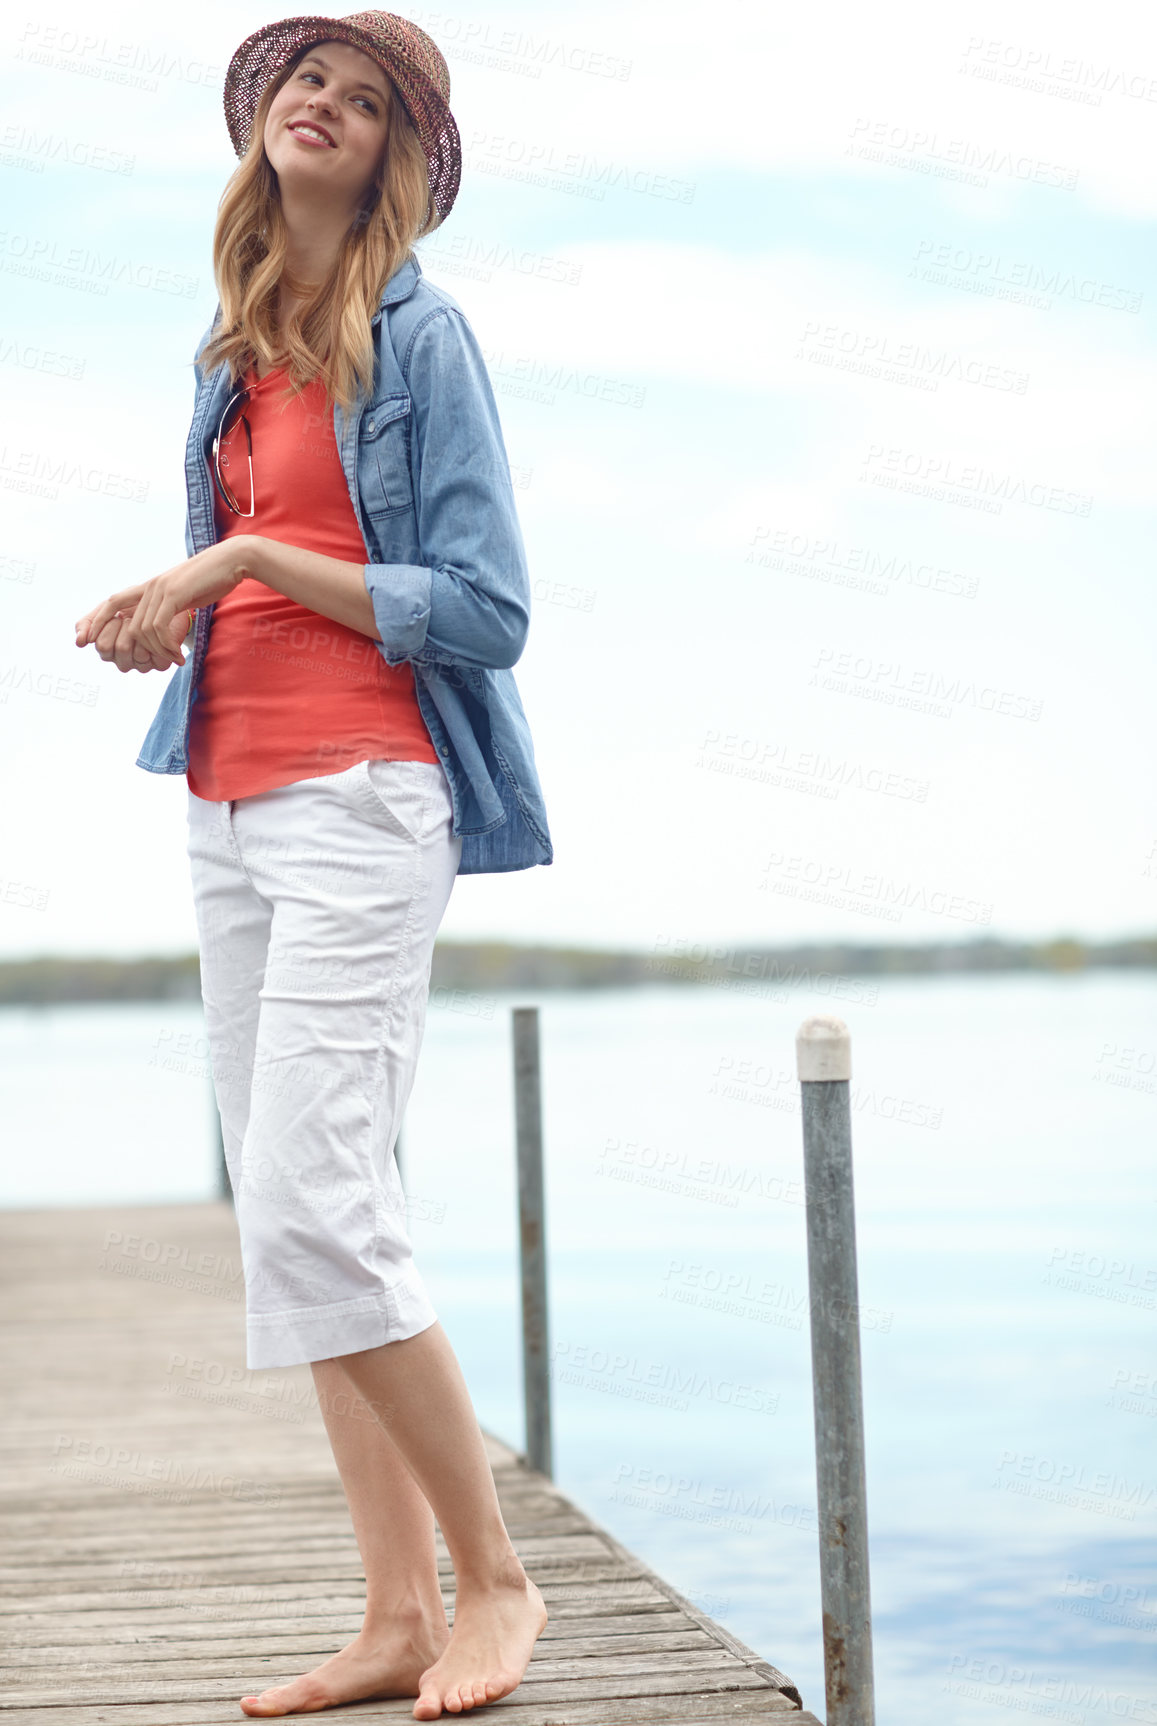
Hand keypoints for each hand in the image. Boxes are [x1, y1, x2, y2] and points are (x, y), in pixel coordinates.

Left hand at [75, 539, 259, 673]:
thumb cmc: (213, 579)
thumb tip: (167, 622)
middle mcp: (150, 586)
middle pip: (128, 625)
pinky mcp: (174, 594)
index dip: (96, 620)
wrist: (233, 561)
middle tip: (160, 663)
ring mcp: (160, 589)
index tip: (86, 639)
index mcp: (149, 587)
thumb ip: (171, 606)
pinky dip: (166, 646)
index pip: (112, 602)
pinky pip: (158, 627)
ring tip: (174, 659)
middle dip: (139, 649)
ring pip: (143, 630)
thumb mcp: (186, 595)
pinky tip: (178, 654)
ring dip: (157, 651)